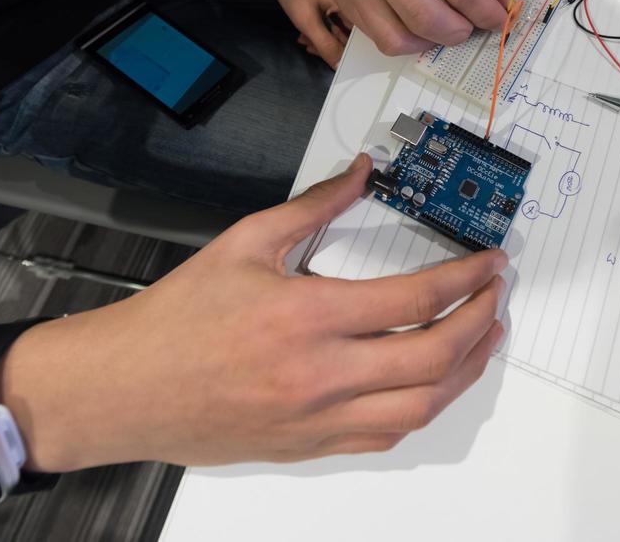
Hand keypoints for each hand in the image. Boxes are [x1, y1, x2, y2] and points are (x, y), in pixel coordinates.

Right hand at [2, 154, 507, 470]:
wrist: (124, 389)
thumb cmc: (175, 321)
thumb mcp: (244, 242)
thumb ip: (314, 205)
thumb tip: (361, 173)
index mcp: (306, 317)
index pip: (415, 297)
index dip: (466, 278)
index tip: (489, 263)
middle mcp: (319, 375)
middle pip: (433, 358)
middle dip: (479, 323)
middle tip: (495, 295)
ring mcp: (317, 419)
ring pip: (420, 406)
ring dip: (465, 371)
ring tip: (482, 337)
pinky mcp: (309, 446)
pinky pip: (386, 436)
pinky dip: (422, 408)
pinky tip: (434, 382)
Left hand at [266, 0, 351, 67]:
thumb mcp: (307, 20)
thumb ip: (325, 45)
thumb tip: (339, 67)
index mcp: (356, 5)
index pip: (362, 39)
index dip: (352, 56)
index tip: (338, 66)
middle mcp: (355, 3)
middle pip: (351, 36)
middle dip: (332, 47)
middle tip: (311, 49)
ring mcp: (344, 2)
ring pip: (340, 30)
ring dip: (323, 40)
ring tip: (304, 41)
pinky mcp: (334, 1)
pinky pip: (333, 22)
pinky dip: (320, 30)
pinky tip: (305, 34)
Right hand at [326, 0, 510, 54]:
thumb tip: (500, 4)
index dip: (485, 11)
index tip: (498, 20)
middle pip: (427, 16)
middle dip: (460, 31)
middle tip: (471, 25)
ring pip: (402, 37)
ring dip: (435, 41)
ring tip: (448, 25)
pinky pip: (382, 40)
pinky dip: (410, 42)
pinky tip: (422, 25)